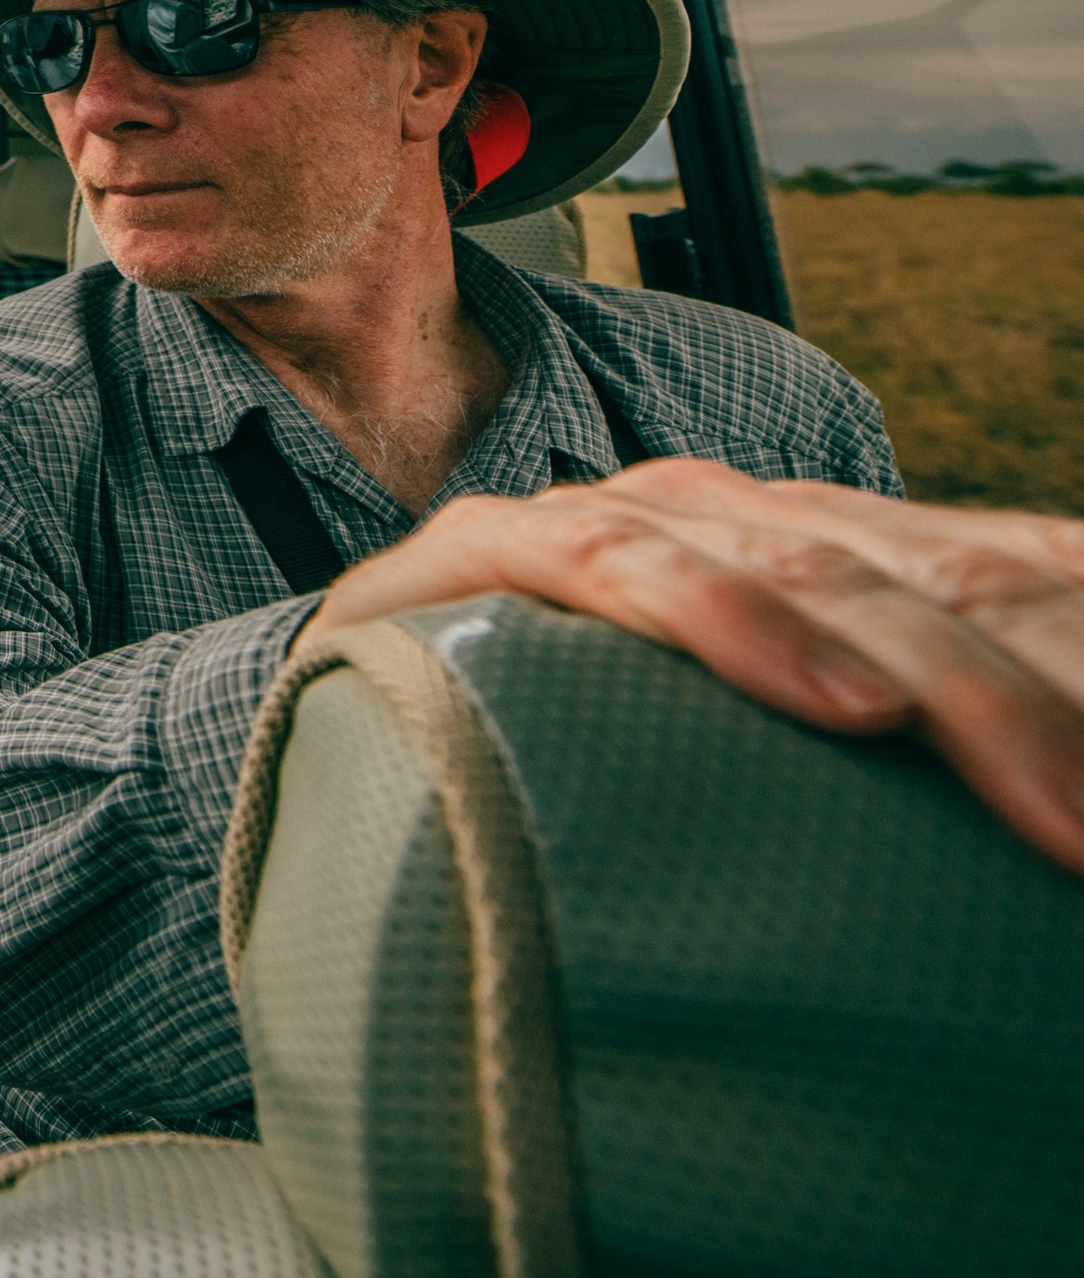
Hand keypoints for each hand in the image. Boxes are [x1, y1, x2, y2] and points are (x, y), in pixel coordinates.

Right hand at [292, 457, 1083, 874]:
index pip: (999, 573)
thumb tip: (1049, 832)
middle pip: (938, 584)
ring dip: (946, 687)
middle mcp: (743, 519)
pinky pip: (628, 566)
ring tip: (1044, 794)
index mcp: (833, 553)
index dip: (1077, 659)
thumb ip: (883, 764)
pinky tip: (839, 702)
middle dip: (1038, 703)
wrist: (341, 723)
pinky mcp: (500, 545)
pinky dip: (736, 627)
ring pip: (815, 571)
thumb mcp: (756, 773)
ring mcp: (626, 522)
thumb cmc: (572, 774)